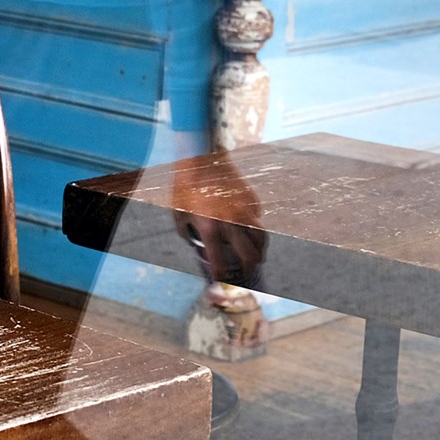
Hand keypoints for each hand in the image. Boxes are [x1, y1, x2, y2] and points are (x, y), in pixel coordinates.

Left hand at [171, 151, 267, 287]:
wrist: (201, 157)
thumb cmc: (185, 185)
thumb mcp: (178, 211)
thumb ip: (185, 232)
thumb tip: (194, 244)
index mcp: (210, 228)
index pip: (220, 261)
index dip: (222, 276)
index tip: (222, 282)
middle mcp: (231, 222)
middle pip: (249, 255)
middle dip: (249, 268)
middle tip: (248, 272)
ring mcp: (245, 211)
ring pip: (261, 239)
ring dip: (260, 252)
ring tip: (257, 257)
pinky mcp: (252, 200)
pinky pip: (257, 219)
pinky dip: (255, 228)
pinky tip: (249, 230)